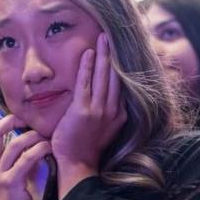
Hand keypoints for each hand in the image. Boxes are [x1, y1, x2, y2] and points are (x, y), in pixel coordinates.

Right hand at [0, 110, 50, 199]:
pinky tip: (47, 148)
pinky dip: (38, 150)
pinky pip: (25, 160)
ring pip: (14, 145)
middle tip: (22, 116)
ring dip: (31, 136)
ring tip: (43, 135)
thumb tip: (19, 151)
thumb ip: (8, 167)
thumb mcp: (5, 184)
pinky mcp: (10, 182)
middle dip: (8, 121)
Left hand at [51, 33, 126, 196]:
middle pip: (115, 76)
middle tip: (111, 35)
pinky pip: (85, 84)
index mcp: (119, 114)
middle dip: (113, 54)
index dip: (121, 66)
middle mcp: (113, 110)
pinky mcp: (83, 111)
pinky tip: (88, 53)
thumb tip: (106, 98)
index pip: (122, 84)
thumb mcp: (105, 129)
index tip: (119, 49)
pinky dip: (87, 67)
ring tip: (103, 37)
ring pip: (103, 77)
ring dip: (103, 55)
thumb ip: (108, 112)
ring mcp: (98, 110)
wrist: (77, 164)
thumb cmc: (86, 147)